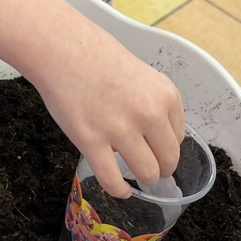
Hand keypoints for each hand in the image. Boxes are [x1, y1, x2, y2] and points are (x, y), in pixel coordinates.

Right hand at [27, 17, 185, 198]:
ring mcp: (120, 129)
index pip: (178, 137)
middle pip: (167, 160)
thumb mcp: (143, 77)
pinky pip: (112, 180)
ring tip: (133, 177)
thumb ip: (154, 106)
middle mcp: (148, 113)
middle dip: (160, 169)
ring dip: (142, 179)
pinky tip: (120, 190)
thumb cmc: (98, 60)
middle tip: (149, 170)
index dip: (165, 146)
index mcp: (165, 95)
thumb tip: (159, 142)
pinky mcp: (92, 141)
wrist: (63, 50)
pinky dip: (119, 190)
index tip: (155, 149)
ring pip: (146, 173)